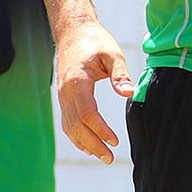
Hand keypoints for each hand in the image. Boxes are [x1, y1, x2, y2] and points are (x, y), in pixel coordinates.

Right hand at [55, 20, 134, 163]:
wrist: (73, 32)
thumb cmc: (95, 41)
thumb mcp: (112, 53)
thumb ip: (120, 74)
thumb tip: (130, 93)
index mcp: (78, 81)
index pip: (87, 113)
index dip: (100, 130)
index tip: (115, 141)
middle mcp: (66, 92)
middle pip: (76, 125)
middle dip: (92, 144)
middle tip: (110, 158)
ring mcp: (62, 96)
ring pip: (69, 127)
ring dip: (84, 144)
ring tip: (103, 156)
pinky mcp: (63, 97)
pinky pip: (67, 122)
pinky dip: (76, 136)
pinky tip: (89, 146)